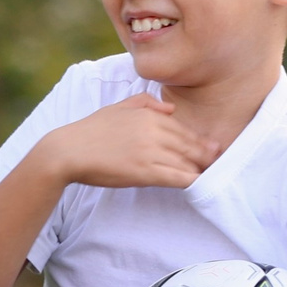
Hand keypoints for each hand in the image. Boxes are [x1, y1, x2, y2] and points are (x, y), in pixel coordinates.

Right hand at [32, 92, 218, 190]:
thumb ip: (146, 102)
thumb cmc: (91, 130)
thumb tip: (170, 108)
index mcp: (149, 115)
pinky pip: (176, 177)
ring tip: (209, 175)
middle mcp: (154, 132)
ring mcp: (150, 152)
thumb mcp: (119, 107)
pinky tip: (197, 184)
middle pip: (190, 146)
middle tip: (218, 162)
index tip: (212, 148)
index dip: (200, 142)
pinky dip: (190, 180)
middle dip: (206, 155)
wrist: (68, 150)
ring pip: (186, 162)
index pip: (183, 130)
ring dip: (200, 169)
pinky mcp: (145, 172)